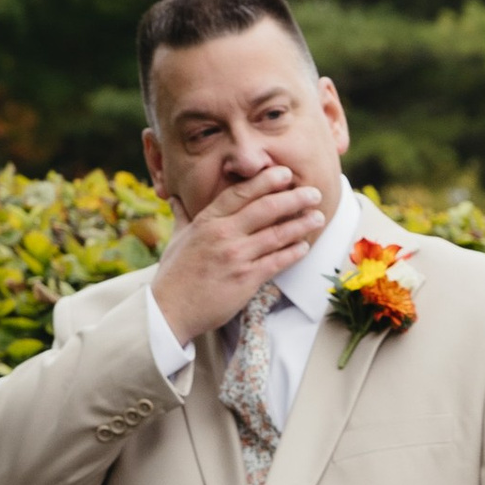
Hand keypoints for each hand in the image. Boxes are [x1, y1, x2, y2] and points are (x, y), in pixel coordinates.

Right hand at [150, 160, 326, 348]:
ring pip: (276, 234)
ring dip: (301, 224)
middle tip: (313, 192)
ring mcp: (236, 257)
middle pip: (266, 208)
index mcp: (207, 221)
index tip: (285, 173)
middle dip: (293, 198)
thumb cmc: (173, 275)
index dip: (266, 181)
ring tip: (317, 217)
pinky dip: (293, 253)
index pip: (241, 192)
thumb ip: (182, 216)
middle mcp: (223, 235)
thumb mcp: (176, 239)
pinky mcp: (245, 280)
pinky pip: (277, 262)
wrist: (168, 310)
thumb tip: (175, 198)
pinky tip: (305, 246)